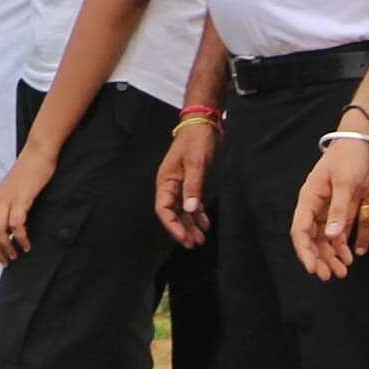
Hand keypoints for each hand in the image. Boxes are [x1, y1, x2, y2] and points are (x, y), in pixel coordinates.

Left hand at [0, 149, 52, 265]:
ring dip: (7, 246)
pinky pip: (16, 223)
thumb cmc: (31, 171)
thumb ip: (12, 205)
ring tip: (17, 256)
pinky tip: (27, 244)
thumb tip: (15, 225)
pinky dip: (20, 237)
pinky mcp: (22, 198)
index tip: (1, 257)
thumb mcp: (16, 190)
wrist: (38, 152)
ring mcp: (8, 199)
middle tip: (8, 262)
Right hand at [154, 121, 215, 246]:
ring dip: (190, 225)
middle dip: (182, 230)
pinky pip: (192, 204)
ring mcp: (181, 185)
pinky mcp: (192, 184)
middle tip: (194, 244)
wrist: (204, 124)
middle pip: (172, 214)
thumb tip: (191, 210)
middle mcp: (171, 186)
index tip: (184, 238)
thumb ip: (193, 187)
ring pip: (182, 211)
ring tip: (200, 240)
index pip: (164, 209)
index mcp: (166, 181)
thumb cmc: (197, 141)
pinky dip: (198, 215)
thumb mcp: (196, 163)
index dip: (172, 226)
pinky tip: (205, 224)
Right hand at [290, 139, 368, 281]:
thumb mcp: (347, 183)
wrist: (361, 141)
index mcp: (309, 197)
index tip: (312, 268)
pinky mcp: (336, 207)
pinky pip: (334, 232)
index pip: (300, 229)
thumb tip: (333, 237)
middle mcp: (313, 204)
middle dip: (317, 258)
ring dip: (329, 255)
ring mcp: (324, 207)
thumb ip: (339, 210)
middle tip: (329, 276)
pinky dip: (339, 246)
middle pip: (309, 238)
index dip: (304, 251)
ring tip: (342, 272)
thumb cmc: (350, 158)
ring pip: (322, 238)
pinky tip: (348, 257)